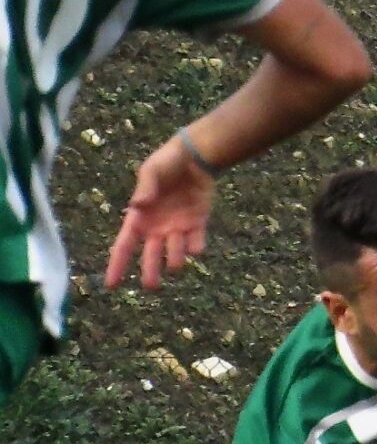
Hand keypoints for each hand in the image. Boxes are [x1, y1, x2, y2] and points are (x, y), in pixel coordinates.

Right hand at [106, 137, 216, 290]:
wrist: (196, 157)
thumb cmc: (167, 162)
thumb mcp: (152, 171)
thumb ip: (145, 187)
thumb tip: (138, 206)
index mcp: (139, 218)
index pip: (124, 246)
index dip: (116, 265)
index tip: (110, 285)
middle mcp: (157, 228)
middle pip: (150, 255)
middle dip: (150, 271)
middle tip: (151, 286)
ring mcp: (177, 227)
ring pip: (175, 253)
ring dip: (175, 259)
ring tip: (175, 263)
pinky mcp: (198, 223)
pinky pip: (197, 242)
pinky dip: (197, 247)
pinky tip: (195, 246)